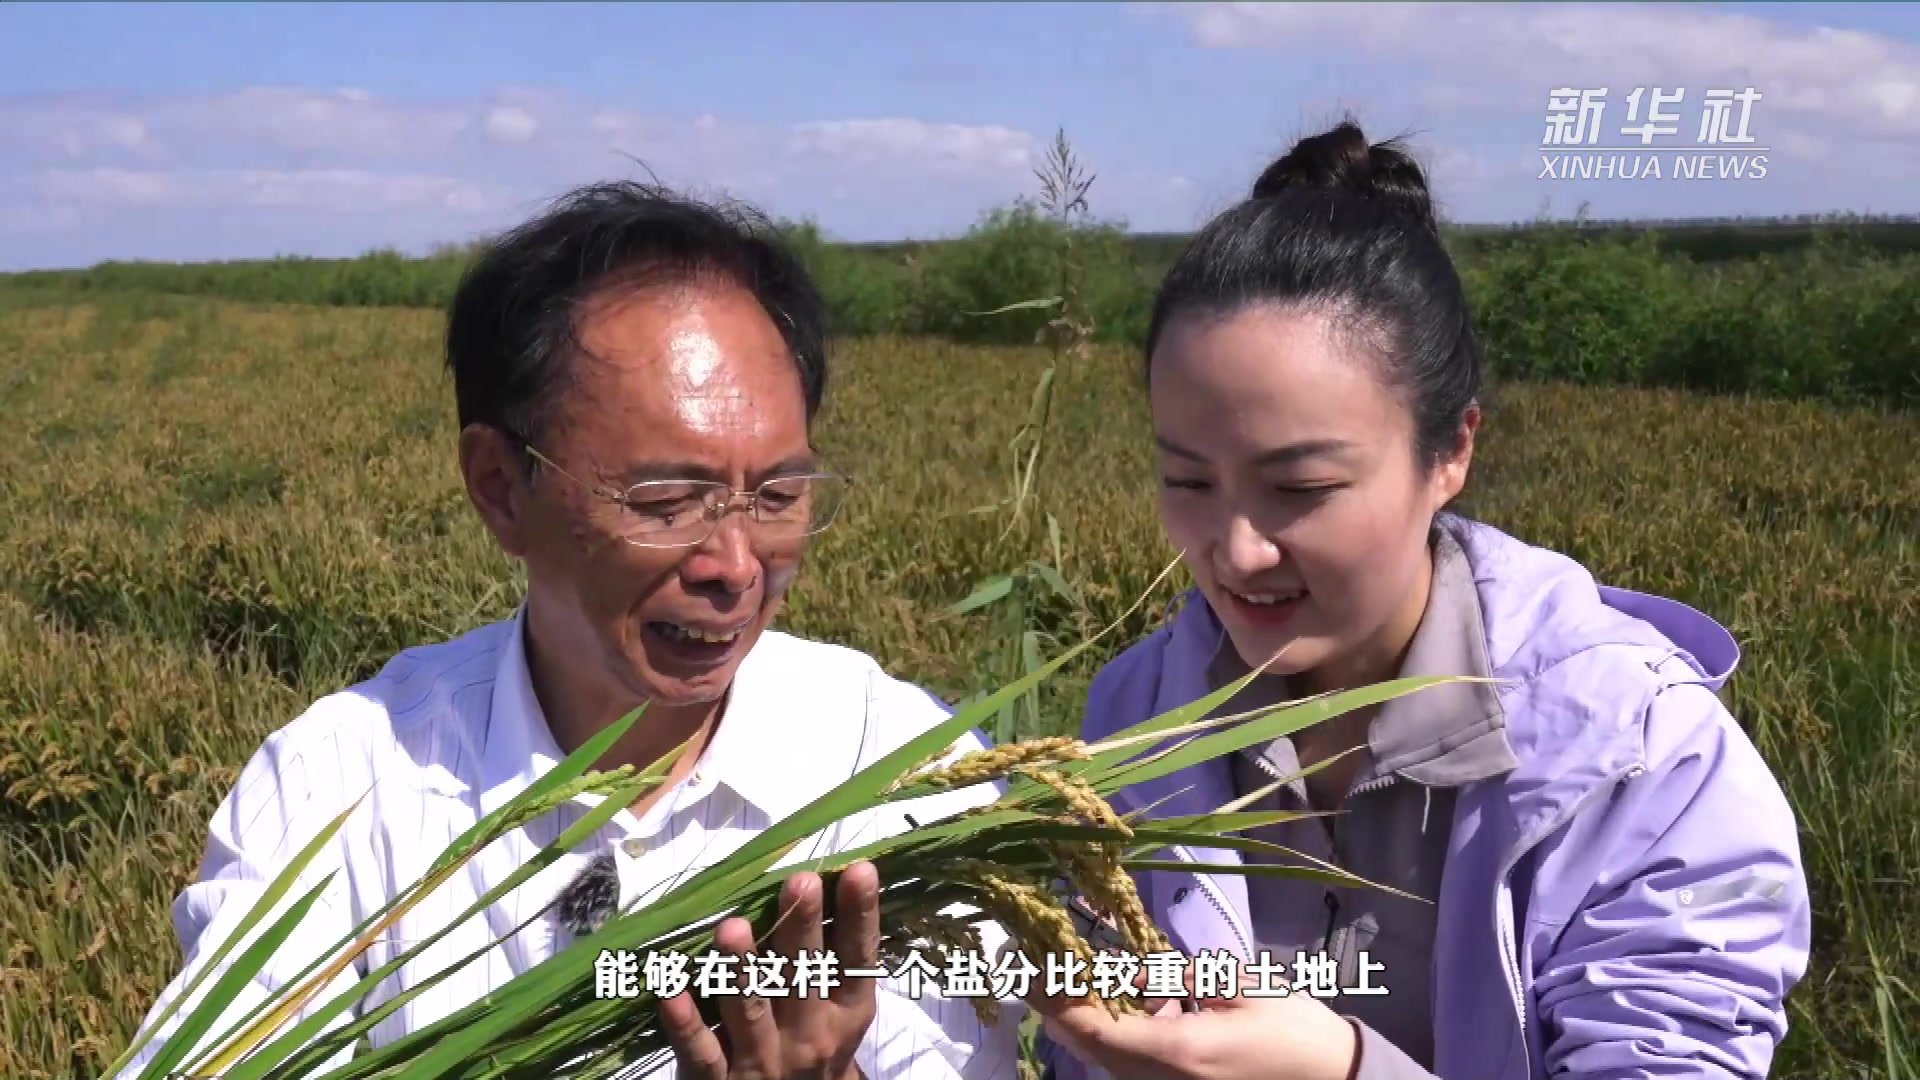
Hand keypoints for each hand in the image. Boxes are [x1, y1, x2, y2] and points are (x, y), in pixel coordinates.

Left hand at [660, 861, 881, 1079]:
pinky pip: (703, 1053)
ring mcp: (763, 1060)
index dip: (859, 916)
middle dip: (802, 928)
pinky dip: (687, 1026)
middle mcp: (809, 1035)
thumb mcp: (837, 1008)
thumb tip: (826, 874)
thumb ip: (831, 955)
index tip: (859, 870)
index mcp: (845, 1011)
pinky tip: (670, 995)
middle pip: (805, 977)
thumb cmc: (812, 1043)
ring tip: (732, 927)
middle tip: (801, 881)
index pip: (857, 959)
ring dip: (741, 969)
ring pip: (751, 1011)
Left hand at [1028, 966, 1358, 1079]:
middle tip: (1047, 959)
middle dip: (1062, 1004)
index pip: (1092, 1030)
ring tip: (1089, 968)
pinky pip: (1133, 1064)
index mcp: (1176, 1052)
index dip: (1055, 999)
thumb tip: (1129, 973)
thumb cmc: (1293, 1030)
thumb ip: (1177, 979)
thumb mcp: (1237, 988)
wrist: (1335, 1079)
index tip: (1030, 965)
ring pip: (1107, 1057)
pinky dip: (1122, 1032)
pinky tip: (1139, 999)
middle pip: (1089, 1047)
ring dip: (1091, 1017)